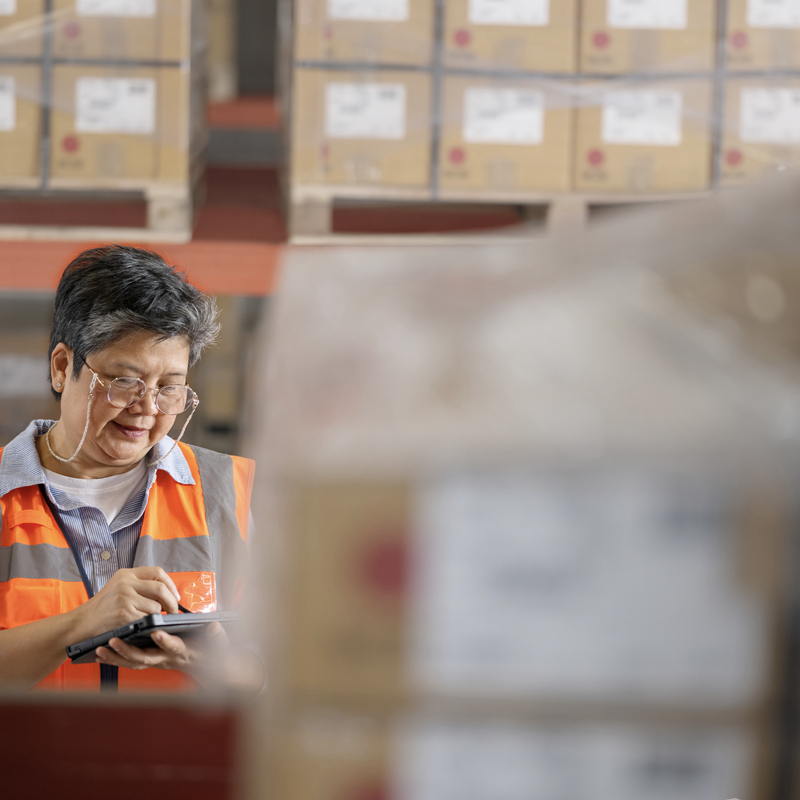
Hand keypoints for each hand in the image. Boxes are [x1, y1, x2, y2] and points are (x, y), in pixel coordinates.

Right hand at [70, 566, 180, 640]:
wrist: (81, 624)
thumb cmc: (102, 608)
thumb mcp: (117, 587)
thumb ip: (139, 585)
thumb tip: (166, 591)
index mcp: (126, 574)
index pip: (157, 572)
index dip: (170, 584)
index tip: (175, 595)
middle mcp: (126, 583)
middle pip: (160, 588)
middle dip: (171, 602)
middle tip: (174, 611)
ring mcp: (125, 598)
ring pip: (156, 606)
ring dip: (158, 616)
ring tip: (153, 620)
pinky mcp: (124, 614)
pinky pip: (147, 619)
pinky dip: (150, 625)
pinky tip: (145, 627)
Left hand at [96, 622, 264, 690]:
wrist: (206, 667)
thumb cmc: (210, 652)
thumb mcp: (218, 643)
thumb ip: (217, 635)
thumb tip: (214, 627)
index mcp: (183, 652)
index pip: (174, 647)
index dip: (165, 641)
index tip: (156, 633)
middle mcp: (167, 659)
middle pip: (145, 658)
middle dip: (128, 650)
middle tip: (114, 641)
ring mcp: (157, 662)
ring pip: (134, 663)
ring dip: (117, 657)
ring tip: (100, 649)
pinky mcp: (150, 661)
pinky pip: (130, 663)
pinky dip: (116, 659)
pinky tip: (102, 654)